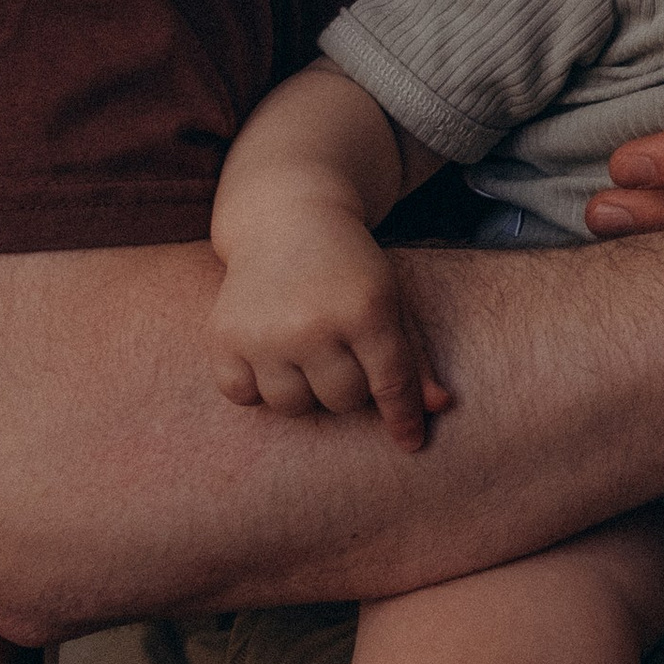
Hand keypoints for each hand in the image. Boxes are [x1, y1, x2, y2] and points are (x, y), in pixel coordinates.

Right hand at [208, 214, 452, 448]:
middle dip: (348, 384)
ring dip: (304, 389)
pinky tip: (268, 354)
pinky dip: (256, 386)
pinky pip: (243, 397)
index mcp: (364, 310)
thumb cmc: (348, 269)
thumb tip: (439, 408)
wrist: (286, 220)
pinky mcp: (224, 338)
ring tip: (304, 351)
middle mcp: (312, 324)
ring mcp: (264, 333)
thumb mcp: (390, 300)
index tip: (411, 442)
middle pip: (343, 401)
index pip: (390, 383)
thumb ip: (414, 357)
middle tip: (340, 349)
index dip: (403, 416)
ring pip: (293, 406)